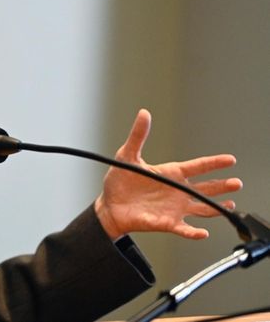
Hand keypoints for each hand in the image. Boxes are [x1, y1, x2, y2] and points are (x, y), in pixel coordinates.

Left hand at [95, 109, 242, 239]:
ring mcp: (174, 208)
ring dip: (216, 207)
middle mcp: (177, 191)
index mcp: (171, 173)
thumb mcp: (127, 156)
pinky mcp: (166, 223)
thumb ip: (138, 136)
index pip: (198, 166)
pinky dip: (193, 232)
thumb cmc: (119, 181)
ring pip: (202, 208)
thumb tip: (143, 113)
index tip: (230, 160)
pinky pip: (184, 229)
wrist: (109, 206)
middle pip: (206, 188)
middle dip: (222, 185)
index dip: (214, 163)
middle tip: (236, 183)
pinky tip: (203, 232)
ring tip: (230, 204)